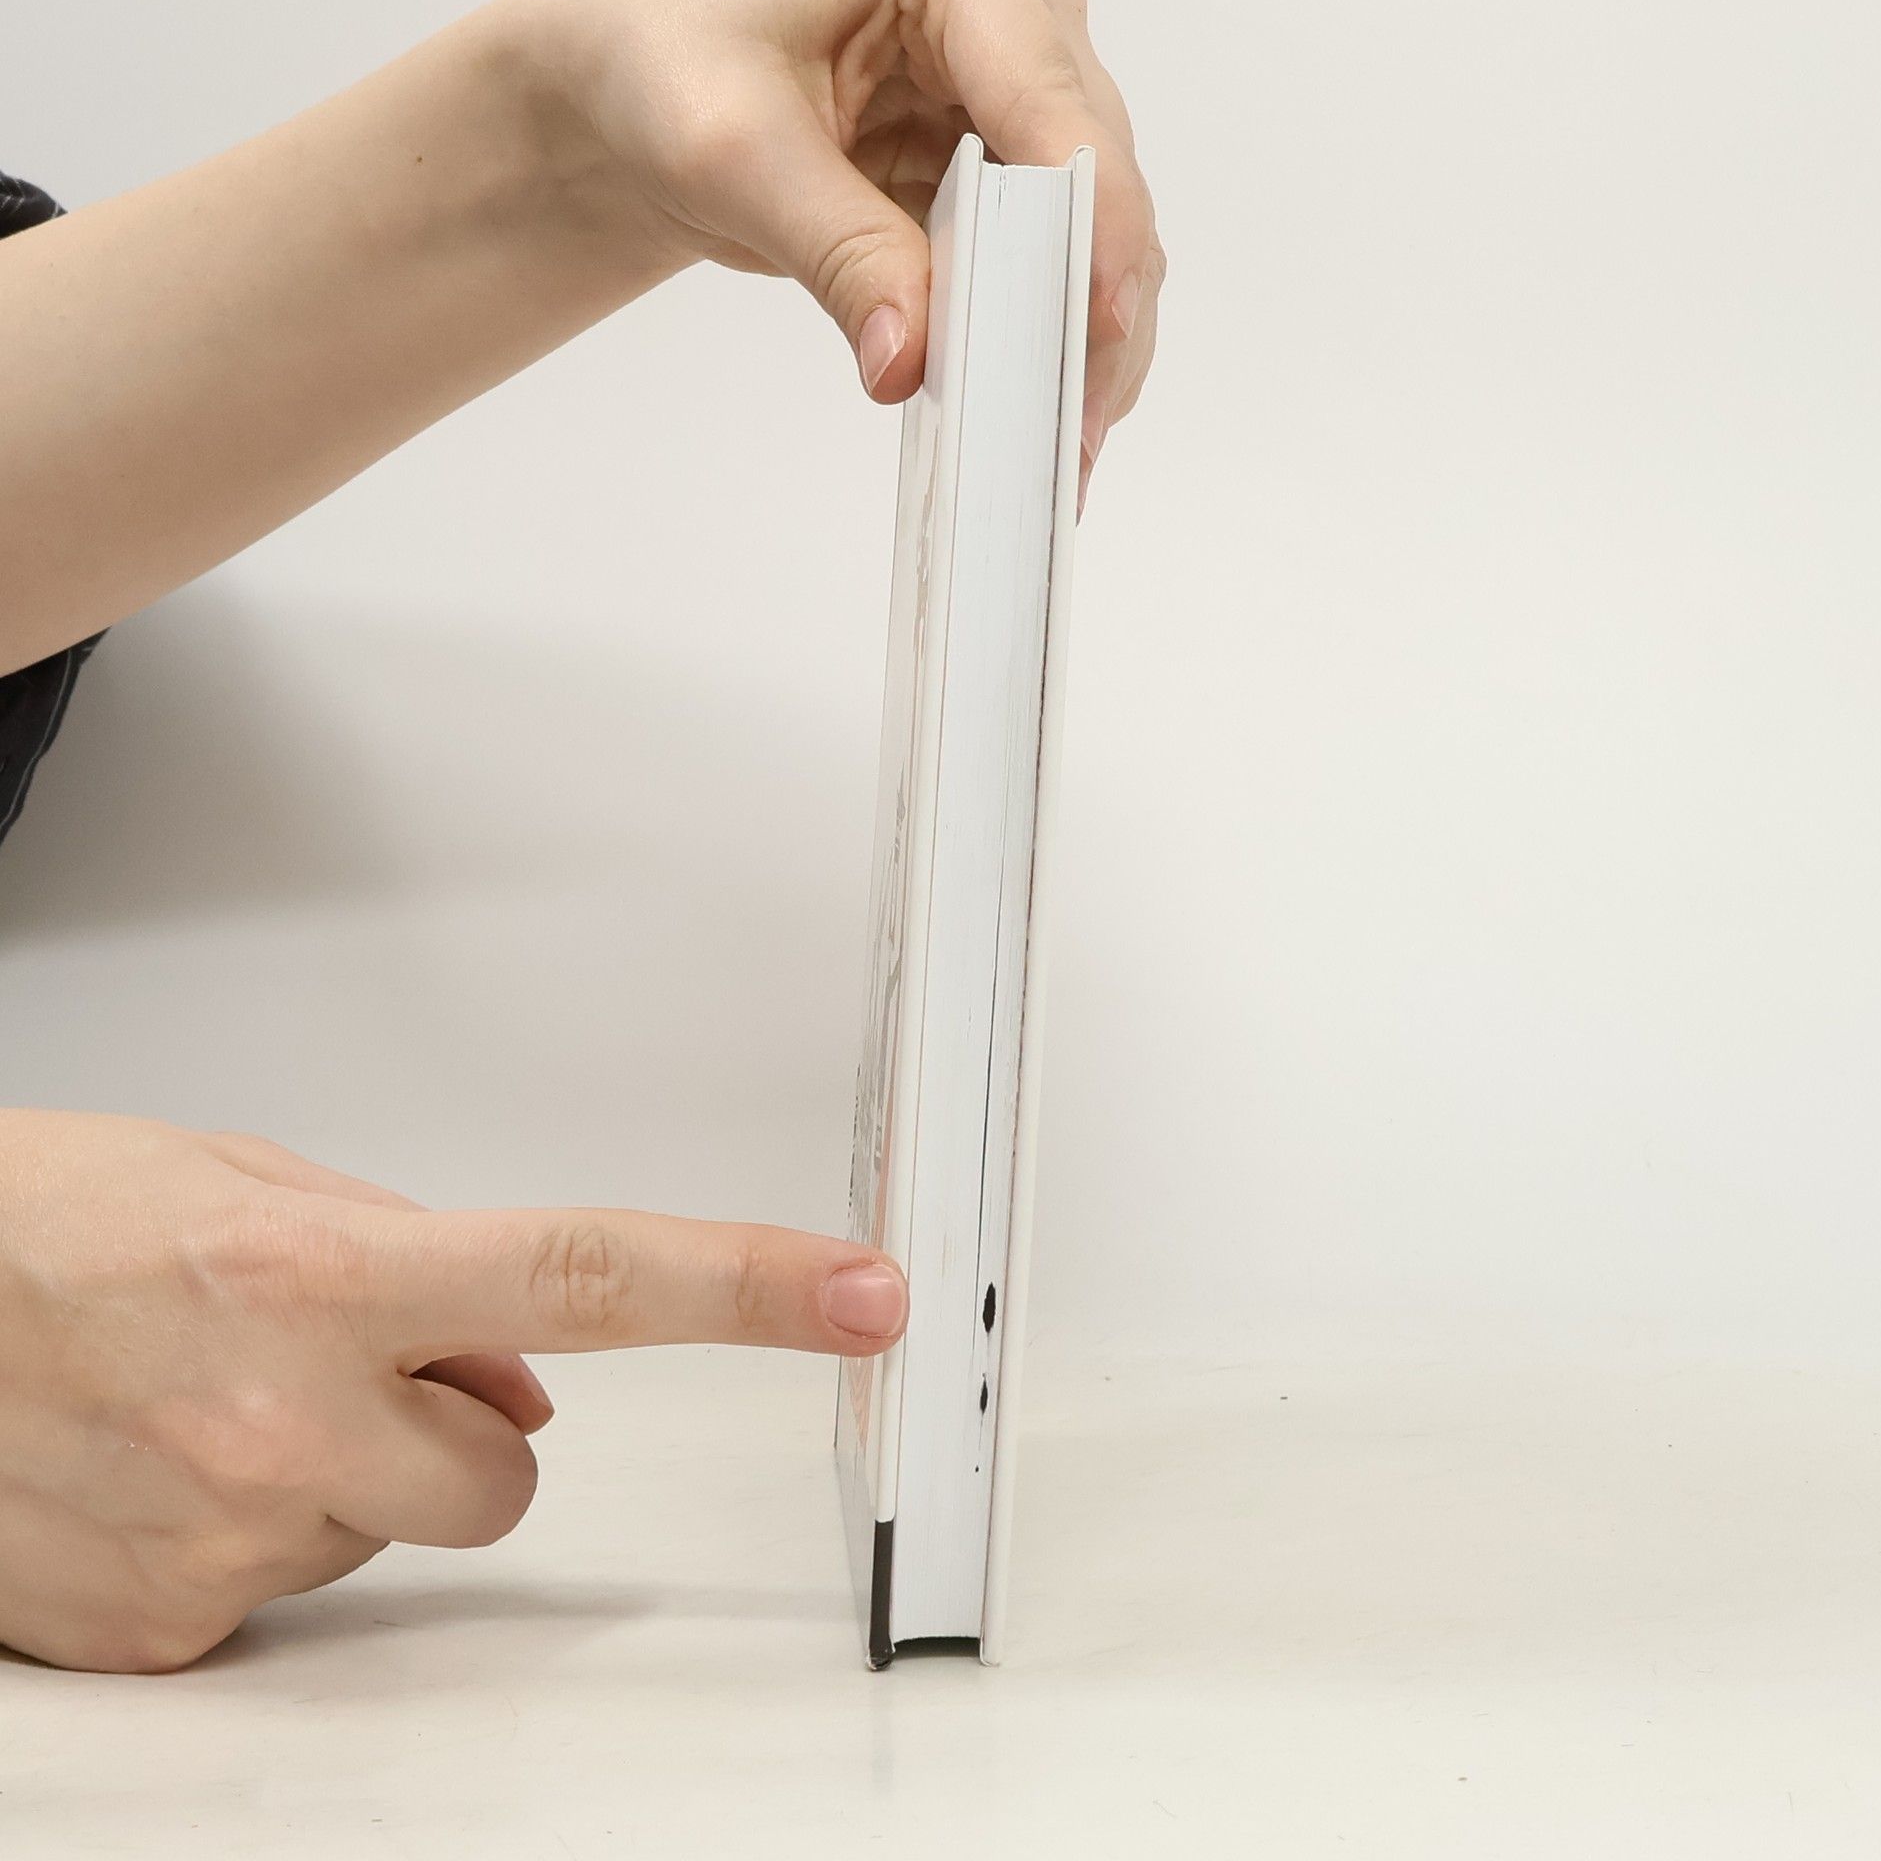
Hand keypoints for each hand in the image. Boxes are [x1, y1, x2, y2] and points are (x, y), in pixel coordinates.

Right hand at [0, 1109, 906, 1673]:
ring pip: (399, 1532)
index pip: (588, 1276)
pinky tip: (158, 1467)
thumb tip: (526, 1377)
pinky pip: (291, 1591)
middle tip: (338, 1361)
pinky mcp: (164, 1635)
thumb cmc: (49, 1225)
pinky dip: (255, 1533)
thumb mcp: (254, 1185)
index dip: (744, 1286)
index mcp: (317, 1276)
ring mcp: (218, 1542)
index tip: (860, 1295)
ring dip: (349, 1473)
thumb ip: (421, 1266)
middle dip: (464, 1424)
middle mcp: (276, 1418)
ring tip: (217, 1400)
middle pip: (512, 1472)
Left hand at [526, 0, 1164, 501]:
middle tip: (1069, 433)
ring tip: (1060, 454)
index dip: (1094, 215)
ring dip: (1081, 347)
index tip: (1101, 320)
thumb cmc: (670, 66)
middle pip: (1096, 181)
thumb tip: (911, 362)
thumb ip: (836, 251)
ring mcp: (1017, 109)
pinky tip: (1036, 422)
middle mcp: (1016, 28)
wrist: (638, 93)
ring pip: (1094, 239)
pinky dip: (1042, 350)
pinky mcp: (1000, 184)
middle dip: (1090, 309)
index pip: (1053, 100)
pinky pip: (1047, 276)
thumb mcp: (735, 153)